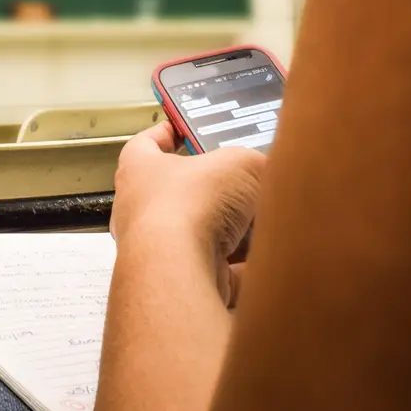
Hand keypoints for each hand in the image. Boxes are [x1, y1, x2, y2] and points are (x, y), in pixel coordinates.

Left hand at [110, 125, 265, 304]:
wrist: (178, 271)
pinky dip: (247, 270)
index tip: (184, 128)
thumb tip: (270, 170)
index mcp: (139, 170)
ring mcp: (159, 251)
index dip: (168, 132)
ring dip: (236, 233)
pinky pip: (221, 274)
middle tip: (248, 182)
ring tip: (266, 221)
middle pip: (183, 194)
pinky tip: (270, 261)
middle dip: (218, 191)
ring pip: (204, 237)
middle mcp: (142, 211)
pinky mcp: (181, 282)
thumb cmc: (187, 206)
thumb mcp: (239, 164)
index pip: (146, 144)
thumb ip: (255, 163)